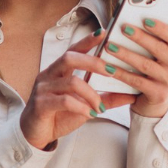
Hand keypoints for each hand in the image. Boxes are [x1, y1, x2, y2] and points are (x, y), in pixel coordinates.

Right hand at [18, 30, 136, 149]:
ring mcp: (43, 89)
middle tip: (112, 70)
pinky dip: (81, 107)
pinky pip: (64, 101)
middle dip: (93, 62)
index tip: (104, 32)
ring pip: (71, 82)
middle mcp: (49, 76)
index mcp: (58, 71)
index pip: (73, 50)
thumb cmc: (58, 115)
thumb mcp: (85, 105)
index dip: (87, 41)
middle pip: (70, 58)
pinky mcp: (41, 104)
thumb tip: (131, 95)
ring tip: (100, 106)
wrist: (36, 134)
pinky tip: (90, 114)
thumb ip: (106, 98)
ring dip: (91, 94)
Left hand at [107, 19, 167, 117]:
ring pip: (145, 65)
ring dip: (126, 54)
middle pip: (159, 49)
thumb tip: (162, 12)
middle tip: (123, 28)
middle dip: (140, 38)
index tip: (145, 20)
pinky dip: (121, 73)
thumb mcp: (165, 54)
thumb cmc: (157, 70)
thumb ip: (164, 36)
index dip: (161, 28)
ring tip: (110, 46)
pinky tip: (108, 66)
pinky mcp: (158, 95)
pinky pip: (136, 81)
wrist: (155, 103)